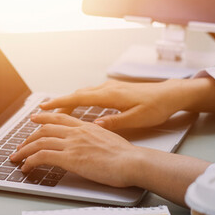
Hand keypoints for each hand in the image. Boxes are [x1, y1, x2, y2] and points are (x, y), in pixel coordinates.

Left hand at [9, 113, 143, 186]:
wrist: (132, 162)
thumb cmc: (127, 156)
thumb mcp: (110, 139)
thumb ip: (97, 138)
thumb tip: (92, 143)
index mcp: (87, 126)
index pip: (60, 118)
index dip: (44, 117)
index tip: (34, 118)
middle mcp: (77, 132)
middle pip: (45, 129)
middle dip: (29, 137)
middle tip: (21, 144)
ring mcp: (72, 144)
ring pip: (39, 142)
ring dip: (24, 150)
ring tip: (17, 157)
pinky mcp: (69, 158)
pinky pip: (42, 156)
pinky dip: (30, 161)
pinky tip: (26, 167)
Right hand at [39, 79, 192, 130]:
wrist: (171, 94)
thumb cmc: (157, 107)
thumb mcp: (137, 119)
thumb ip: (114, 122)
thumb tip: (93, 126)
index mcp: (110, 95)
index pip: (78, 99)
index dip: (59, 103)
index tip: (43, 107)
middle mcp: (107, 88)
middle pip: (76, 95)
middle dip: (58, 103)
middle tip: (42, 112)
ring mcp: (110, 87)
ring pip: (83, 93)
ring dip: (69, 101)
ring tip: (57, 111)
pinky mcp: (115, 89)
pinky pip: (91, 93)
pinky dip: (79, 99)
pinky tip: (79, 105)